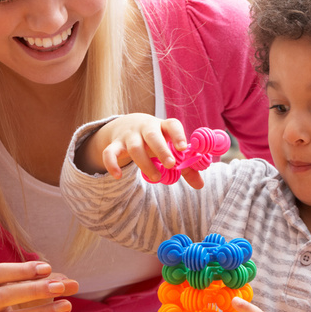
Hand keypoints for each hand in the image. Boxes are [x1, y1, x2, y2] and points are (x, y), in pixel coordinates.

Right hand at [76, 114, 202, 188]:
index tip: (184, 147)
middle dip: (161, 149)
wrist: (127, 125)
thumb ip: (185, 166)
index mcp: (163, 127)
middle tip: (170, 164)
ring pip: (134, 147)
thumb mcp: (170, 148)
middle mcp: (146, 128)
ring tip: (155, 178)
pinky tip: (117, 176)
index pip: (172, 125)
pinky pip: (110, 152)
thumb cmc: (157, 141)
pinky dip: (111, 163)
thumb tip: (200, 185)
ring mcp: (129, 136)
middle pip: (153, 135)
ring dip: (144, 163)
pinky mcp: (115, 144)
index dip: (178, 135)